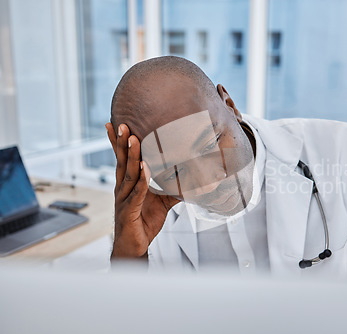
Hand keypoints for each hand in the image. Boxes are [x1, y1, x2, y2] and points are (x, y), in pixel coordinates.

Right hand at [105, 123, 179, 258]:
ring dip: (132, 156)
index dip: (119, 143)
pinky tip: (144, 169)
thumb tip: (190, 179)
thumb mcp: (161, 202)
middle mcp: (122, 189)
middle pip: (121, 161)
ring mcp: (124, 199)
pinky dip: (141, 181)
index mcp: (127, 184)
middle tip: (123, 124)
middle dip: (122, 142)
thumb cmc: (143, 223)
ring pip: (127, 174)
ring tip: (134, 139)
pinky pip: (136, 193)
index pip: (122, 159)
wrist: (134, 247)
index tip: (116, 124)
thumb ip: (171, 189)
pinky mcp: (129, 211)